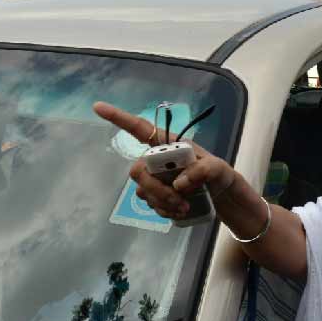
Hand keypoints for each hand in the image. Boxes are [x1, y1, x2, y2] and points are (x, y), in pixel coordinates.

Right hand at [93, 102, 235, 220]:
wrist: (223, 198)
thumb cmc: (221, 175)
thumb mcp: (219, 169)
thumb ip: (203, 170)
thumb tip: (179, 183)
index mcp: (170, 144)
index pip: (142, 129)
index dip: (119, 118)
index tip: (98, 107)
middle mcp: (158, 159)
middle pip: (138, 170)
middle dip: (154, 188)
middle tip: (177, 200)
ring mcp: (156, 179)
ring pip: (143, 191)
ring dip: (162, 202)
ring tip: (185, 207)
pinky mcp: (158, 196)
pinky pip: (150, 205)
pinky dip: (163, 211)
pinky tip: (179, 213)